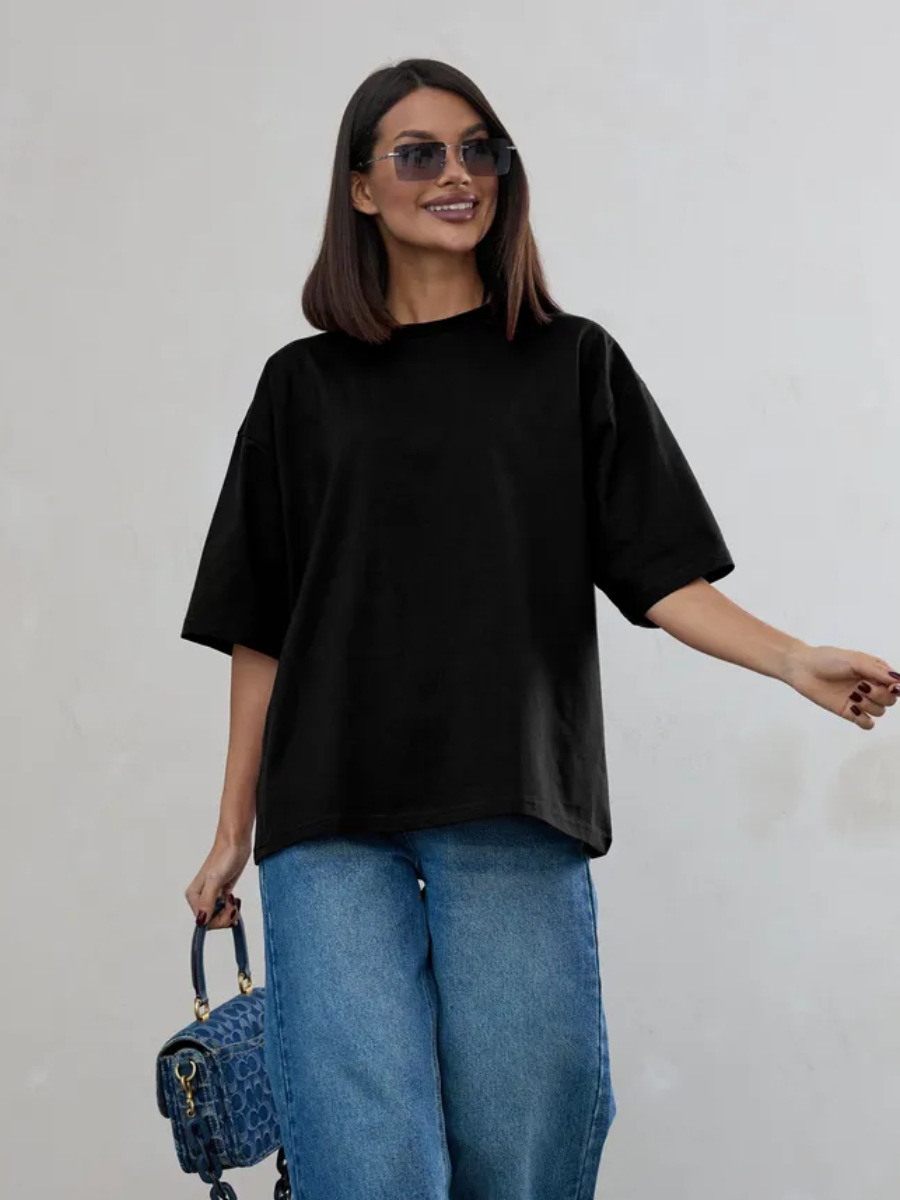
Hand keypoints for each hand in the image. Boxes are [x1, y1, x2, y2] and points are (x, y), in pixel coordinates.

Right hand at [184, 830, 252, 928]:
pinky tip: (235, 899)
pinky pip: (224, 909)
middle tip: (233, 904)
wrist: (236, 842)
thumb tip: (201, 920)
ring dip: (229, 912)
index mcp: (193, 896)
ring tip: (234, 900)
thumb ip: (207, 901)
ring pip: (219, 916)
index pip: (203, 922)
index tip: (228, 910)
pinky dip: (231, 908)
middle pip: (212, 921)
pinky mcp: (221, 891)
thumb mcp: (215, 880)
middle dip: (225, 916)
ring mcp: (211, 895)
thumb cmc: (225, 856)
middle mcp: (200, 897)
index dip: (218, 921)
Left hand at [784, 644, 899, 729]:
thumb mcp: (856, 660)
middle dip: (880, 695)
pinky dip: (864, 720)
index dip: (895, 688)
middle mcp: (870, 686)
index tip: (890, 686)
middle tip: (861, 686)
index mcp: (875, 672)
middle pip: (890, 700)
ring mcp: (859, 700)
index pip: (896, 684)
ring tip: (852, 694)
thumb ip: (878, 671)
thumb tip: (899, 681)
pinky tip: (853, 709)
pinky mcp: (848, 712)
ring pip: (880, 711)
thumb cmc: (828, 659)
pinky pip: (867, 724)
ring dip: (869, 705)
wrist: (802, 668)